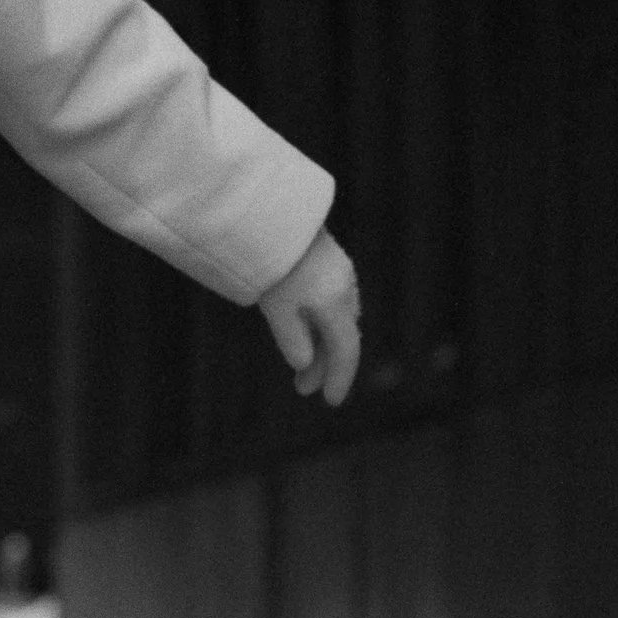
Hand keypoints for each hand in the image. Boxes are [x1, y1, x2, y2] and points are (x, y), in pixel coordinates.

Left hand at [258, 225, 361, 404]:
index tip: (330, 401)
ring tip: (301, 362)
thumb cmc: (271, 263)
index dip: (339, 379)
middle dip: (324, 365)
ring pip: (337, 320)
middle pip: (342, 337)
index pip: (346, 351)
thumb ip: (293, 340)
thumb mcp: (277, 308)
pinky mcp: (332, 262)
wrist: (274, 215)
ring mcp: (341, 274)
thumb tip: (304, 365)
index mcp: (335, 303)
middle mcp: (345, 290)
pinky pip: (333, 303)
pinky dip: (321, 323)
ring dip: (322, 344)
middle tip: (302, 388)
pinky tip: (305, 329)